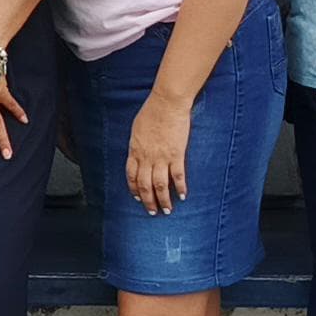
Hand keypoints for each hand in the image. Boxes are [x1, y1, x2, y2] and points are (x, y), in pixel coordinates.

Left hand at [124, 90, 193, 215]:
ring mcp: (162, 157)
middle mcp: (147, 157)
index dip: (134, 189)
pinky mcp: (177, 154)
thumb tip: (138, 152)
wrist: (167, 103)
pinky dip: (180, 188)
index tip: (138, 198)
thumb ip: (137, 143)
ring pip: (160, 185)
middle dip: (148, 201)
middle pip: (145, 185)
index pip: (131, 176)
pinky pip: (178, 176)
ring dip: (163, 200)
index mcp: (135, 150)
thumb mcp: (137, 129)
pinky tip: (183, 196)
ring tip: (168, 210)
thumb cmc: (151, 111)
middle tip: (153, 212)